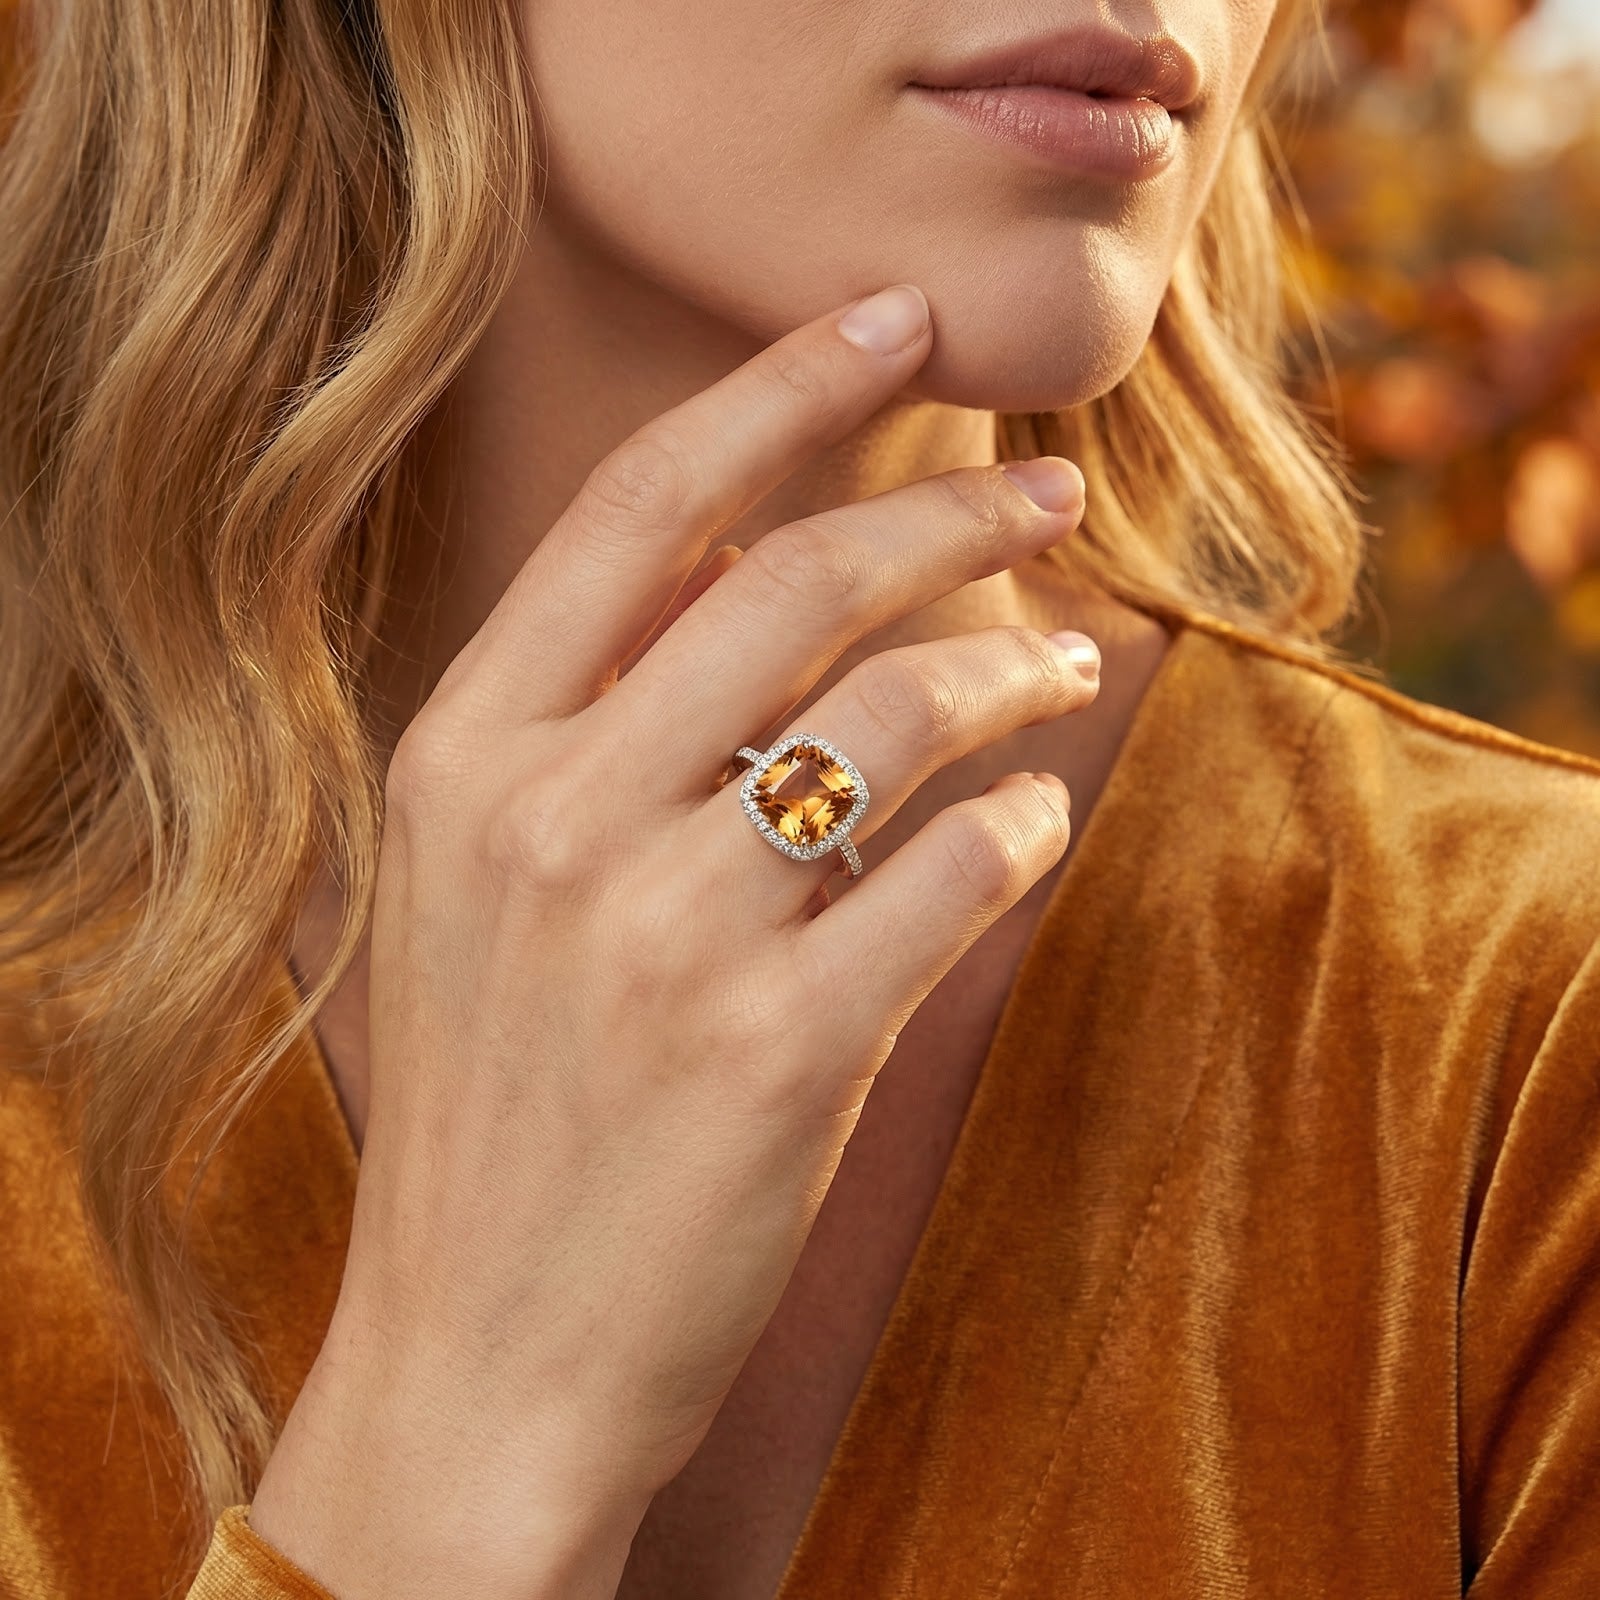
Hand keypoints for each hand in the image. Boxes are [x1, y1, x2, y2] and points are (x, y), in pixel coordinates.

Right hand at [248, 283, 1097, 1598]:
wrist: (480, 1356)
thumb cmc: (500, 1111)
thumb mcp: (480, 896)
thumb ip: (590, 736)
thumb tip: (763, 589)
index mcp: (466, 755)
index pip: (641, 511)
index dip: (777, 389)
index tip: (889, 318)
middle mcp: (550, 817)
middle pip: (796, 582)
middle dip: (953, 509)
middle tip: (1050, 492)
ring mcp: (658, 933)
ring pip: (899, 712)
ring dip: (1015, 665)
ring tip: (1068, 665)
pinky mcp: (771, 1049)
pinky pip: (954, 871)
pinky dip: (1022, 824)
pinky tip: (1031, 818)